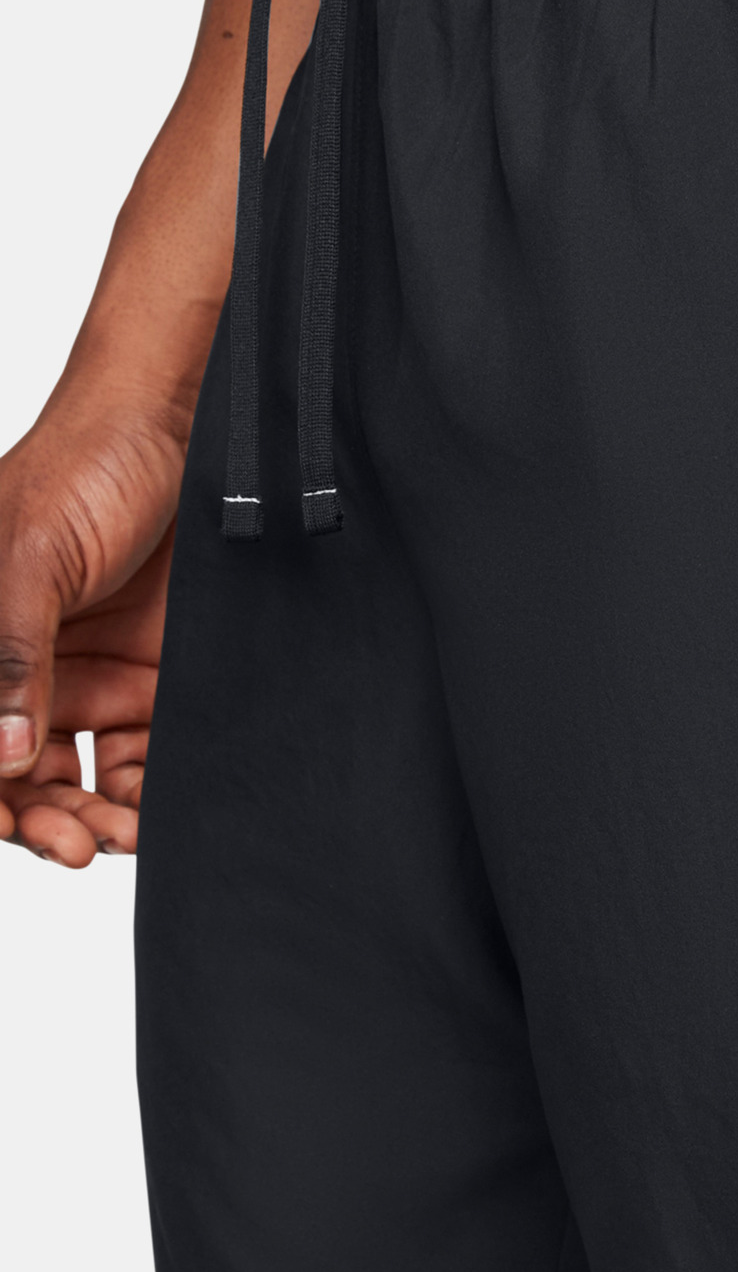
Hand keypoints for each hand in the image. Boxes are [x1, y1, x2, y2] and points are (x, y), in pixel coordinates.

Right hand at [0, 408, 183, 863]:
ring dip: (93, 820)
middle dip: (38, 822)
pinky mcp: (153, 679)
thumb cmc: (86, 465)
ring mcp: (87, 678)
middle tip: (74, 846)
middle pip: (14, 778)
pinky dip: (144, 795)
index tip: (4, 828)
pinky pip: (140, 760)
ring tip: (118, 836)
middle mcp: (22, 670)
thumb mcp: (33, 556)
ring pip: (77, 783)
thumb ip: (8, 652)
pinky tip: (155, 811)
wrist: (185, 424)